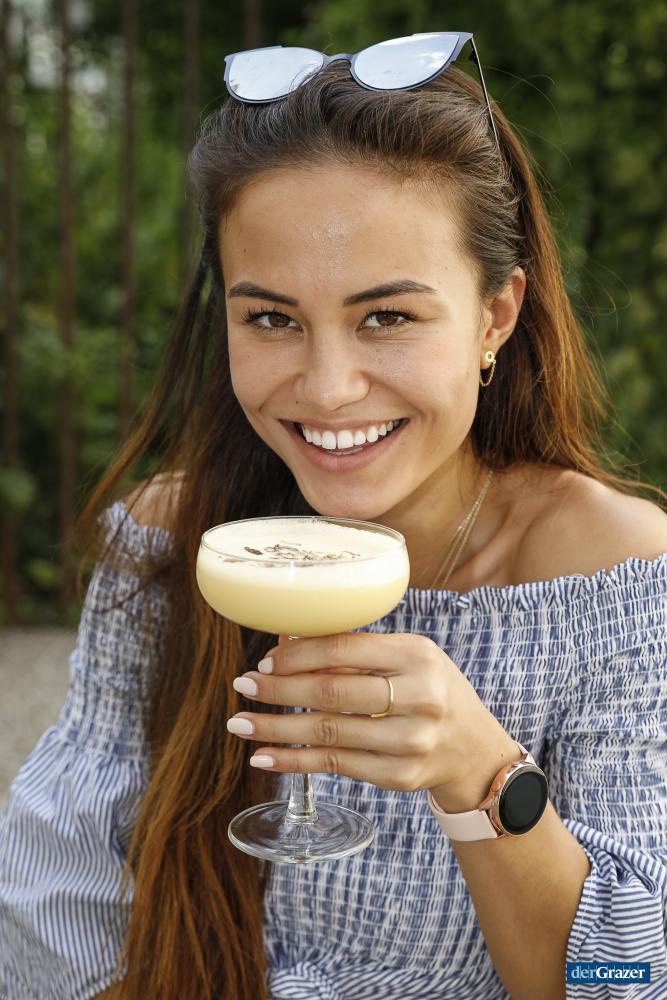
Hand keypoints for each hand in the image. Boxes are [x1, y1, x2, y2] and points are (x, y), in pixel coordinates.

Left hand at [226, 631, 516, 804]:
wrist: (474, 748)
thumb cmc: (431, 690)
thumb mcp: (407, 659)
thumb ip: (354, 652)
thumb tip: (285, 644)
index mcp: (417, 656)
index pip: (345, 649)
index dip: (299, 655)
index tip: (266, 660)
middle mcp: (418, 698)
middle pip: (332, 692)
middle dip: (279, 689)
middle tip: (243, 685)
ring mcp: (410, 741)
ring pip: (328, 732)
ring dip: (276, 729)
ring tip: (240, 723)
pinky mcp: (398, 776)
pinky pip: (335, 766)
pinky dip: (295, 761)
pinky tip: (265, 755)